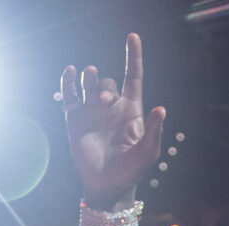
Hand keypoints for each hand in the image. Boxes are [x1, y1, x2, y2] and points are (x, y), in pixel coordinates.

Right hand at [61, 33, 165, 202]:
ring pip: (89, 82)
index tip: (132, 37)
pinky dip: (68, 81)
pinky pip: (70, 93)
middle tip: (103, 100)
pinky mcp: (75, 118)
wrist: (107, 185)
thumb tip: (160, 108)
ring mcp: (92, 111)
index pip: (132, 76)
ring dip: (90, 80)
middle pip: (107, 81)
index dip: (133, 56)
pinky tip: (70, 72)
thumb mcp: (148, 152)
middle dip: (104, 84)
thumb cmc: (131, 170)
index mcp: (131, 110)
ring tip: (92, 94)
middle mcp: (111, 107)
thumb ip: (154, 131)